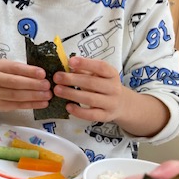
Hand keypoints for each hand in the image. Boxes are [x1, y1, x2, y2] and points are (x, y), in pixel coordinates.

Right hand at [0, 59, 51, 111]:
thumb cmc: (4, 76)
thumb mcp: (9, 67)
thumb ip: (22, 70)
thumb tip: (42, 75)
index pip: (14, 68)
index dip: (29, 71)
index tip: (43, 73)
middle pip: (15, 83)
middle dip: (33, 84)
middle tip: (47, 85)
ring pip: (16, 95)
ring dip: (34, 96)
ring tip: (47, 95)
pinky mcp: (1, 105)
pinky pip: (18, 105)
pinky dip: (32, 104)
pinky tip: (43, 103)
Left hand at [53, 56, 168, 135]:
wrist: (122, 104)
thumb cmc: (103, 85)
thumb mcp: (97, 75)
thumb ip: (84, 70)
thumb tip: (66, 66)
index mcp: (112, 74)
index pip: (101, 67)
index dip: (85, 63)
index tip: (70, 61)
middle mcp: (114, 88)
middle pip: (92, 83)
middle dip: (72, 80)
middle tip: (57, 77)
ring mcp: (111, 103)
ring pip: (90, 99)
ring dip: (72, 94)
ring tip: (57, 90)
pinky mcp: (106, 116)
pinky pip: (91, 115)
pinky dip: (79, 111)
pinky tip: (68, 106)